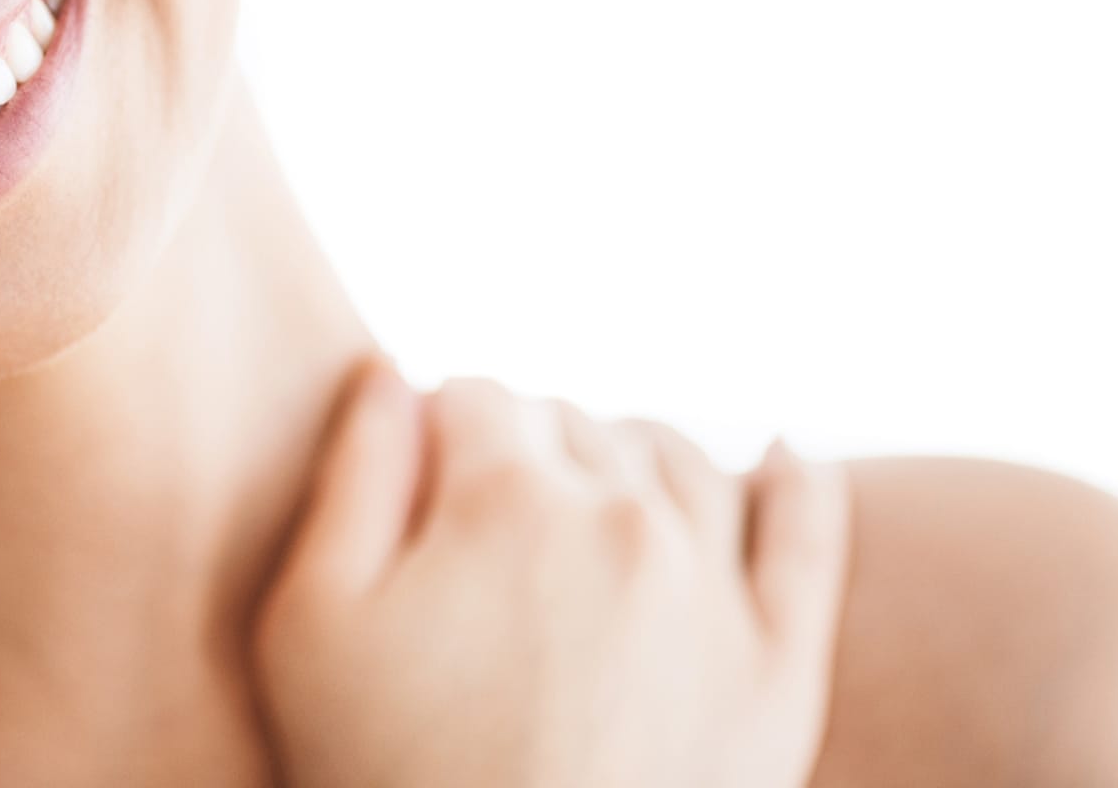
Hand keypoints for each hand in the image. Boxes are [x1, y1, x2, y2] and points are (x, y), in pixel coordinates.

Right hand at [250, 359, 851, 787]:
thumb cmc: (386, 778)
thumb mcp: (311, 627)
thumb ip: (352, 477)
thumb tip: (392, 370)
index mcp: (507, 499)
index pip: (475, 395)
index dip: (434, 436)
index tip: (414, 495)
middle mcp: (625, 520)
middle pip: (571, 422)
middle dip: (521, 452)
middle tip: (482, 531)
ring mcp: (713, 591)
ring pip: (677, 458)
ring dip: (625, 455)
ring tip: (585, 495)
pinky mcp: (777, 668)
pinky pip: (805, 534)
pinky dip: (797, 482)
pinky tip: (781, 453)